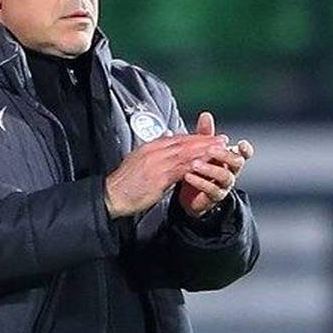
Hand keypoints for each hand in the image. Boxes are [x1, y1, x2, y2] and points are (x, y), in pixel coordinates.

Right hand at [104, 132, 226, 217]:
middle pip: (184, 143)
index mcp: (150, 147)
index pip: (177, 138)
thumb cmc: (125, 183)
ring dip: (205, 151)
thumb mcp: (138, 160)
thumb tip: (166, 137)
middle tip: (221, 139)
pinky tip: (206, 165)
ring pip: (186, 153)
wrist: (112, 195)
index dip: (195, 137)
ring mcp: (156, 163)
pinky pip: (181, 169)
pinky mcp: (159, 177)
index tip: (209, 137)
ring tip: (219, 149)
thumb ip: (154, 150)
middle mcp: (154, 151)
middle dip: (205, 140)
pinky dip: (195, 165)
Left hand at [178, 111, 253, 217]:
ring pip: (224, 177)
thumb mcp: (200, 150)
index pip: (244, 154)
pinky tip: (188, 175)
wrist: (190, 196)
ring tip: (194, 164)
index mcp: (230, 159)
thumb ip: (205, 134)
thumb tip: (206, 115)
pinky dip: (199, 182)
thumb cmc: (199, 169)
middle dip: (224, 155)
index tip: (241, 144)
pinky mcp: (214, 197)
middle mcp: (231, 172)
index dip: (246, 149)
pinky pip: (211, 190)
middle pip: (237, 162)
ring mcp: (224, 186)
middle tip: (210, 150)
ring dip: (210, 169)